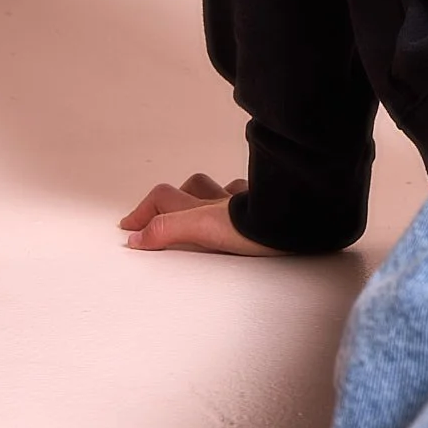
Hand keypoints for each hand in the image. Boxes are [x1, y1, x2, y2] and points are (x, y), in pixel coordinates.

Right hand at [119, 175, 269, 254]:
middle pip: (186, 190)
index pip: (162, 200)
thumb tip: (138, 237)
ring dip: (202, 197)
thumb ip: (168, 230)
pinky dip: (238, 201)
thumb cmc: (261, 226)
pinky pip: (249, 199)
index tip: (130, 229)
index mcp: (203, 207)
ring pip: (218, 192)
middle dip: (166, 202)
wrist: (298, 222)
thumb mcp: (202, 227)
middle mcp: (222, 202)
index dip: (143, 213)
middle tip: (153, 216)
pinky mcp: (265, 214)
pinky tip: (240, 207)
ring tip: (192, 206)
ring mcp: (244, 206)